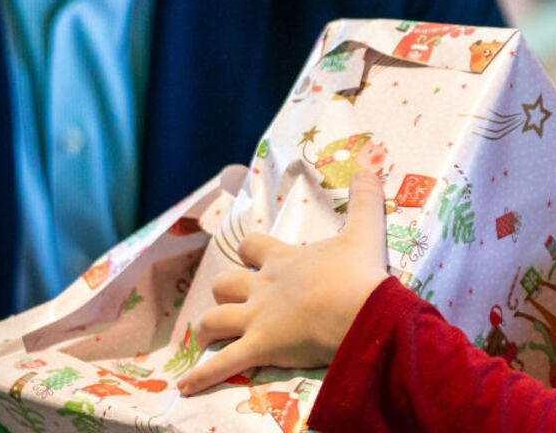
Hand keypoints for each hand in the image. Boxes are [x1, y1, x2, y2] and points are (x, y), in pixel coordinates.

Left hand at [175, 171, 389, 394]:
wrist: (361, 313)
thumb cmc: (359, 274)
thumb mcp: (364, 232)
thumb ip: (365, 201)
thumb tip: (369, 168)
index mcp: (283, 261)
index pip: (252, 247)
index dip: (250, 251)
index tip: (253, 255)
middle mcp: (262, 288)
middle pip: (225, 283)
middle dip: (225, 290)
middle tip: (235, 300)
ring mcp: (257, 319)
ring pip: (214, 320)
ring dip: (208, 328)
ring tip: (205, 337)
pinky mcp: (259, 348)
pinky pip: (222, 364)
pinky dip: (202, 376)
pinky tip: (185, 387)